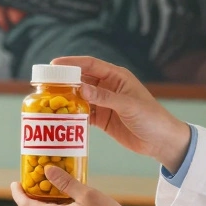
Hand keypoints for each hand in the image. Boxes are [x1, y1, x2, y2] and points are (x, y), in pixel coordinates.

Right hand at [52, 56, 191, 171]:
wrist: (161, 141)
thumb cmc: (151, 118)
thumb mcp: (128, 106)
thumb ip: (104, 98)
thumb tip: (81, 89)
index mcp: (116, 77)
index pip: (90, 64)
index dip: (71, 63)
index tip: (53, 65)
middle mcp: (108, 87)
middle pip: (81, 79)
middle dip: (64, 81)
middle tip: (44, 84)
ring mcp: (104, 103)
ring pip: (79, 97)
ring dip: (66, 99)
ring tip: (48, 101)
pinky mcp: (102, 118)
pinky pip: (83, 113)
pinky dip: (72, 114)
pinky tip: (61, 117)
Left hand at [137, 0, 198, 62]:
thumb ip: (145, 16)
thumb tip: (145, 33)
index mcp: (170, 9)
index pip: (166, 35)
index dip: (160, 49)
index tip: (152, 58)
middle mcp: (184, 13)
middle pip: (176, 40)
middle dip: (166, 53)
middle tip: (156, 62)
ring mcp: (192, 12)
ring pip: (185, 37)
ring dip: (174, 50)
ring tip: (163, 58)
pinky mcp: (196, 11)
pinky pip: (189, 31)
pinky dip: (182, 41)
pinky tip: (173, 48)